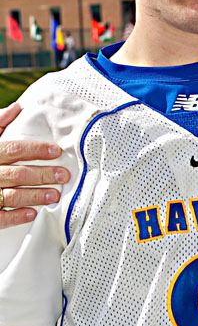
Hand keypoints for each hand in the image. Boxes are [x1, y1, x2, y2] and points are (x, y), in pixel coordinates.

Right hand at [0, 104, 70, 228]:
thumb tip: (17, 108)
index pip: (13, 149)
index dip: (35, 150)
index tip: (56, 151)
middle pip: (17, 174)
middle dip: (42, 174)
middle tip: (63, 175)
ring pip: (12, 196)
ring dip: (35, 196)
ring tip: (55, 195)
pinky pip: (0, 217)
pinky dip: (16, 216)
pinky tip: (32, 214)